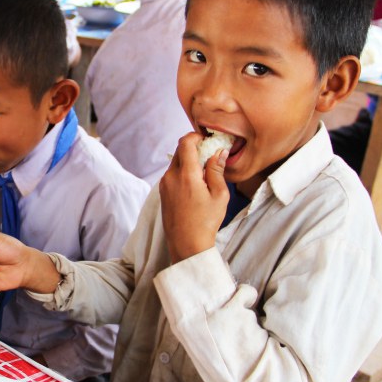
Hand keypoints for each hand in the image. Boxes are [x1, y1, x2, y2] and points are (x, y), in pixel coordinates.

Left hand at [159, 132, 229, 262]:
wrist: (187, 245)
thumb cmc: (206, 222)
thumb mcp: (219, 195)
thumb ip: (217, 170)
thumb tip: (219, 152)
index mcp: (185, 175)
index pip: (185, 142)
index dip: (196, 136)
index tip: (207, 140)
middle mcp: (170, 177)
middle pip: (179, 150)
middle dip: (194, 148)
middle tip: (209, 156)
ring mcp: (164, 185)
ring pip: (175, 163)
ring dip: (188, 162)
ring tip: (204, 174)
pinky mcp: (162, 193)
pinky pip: (172, 175)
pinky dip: (183, 173)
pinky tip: (195, 185)